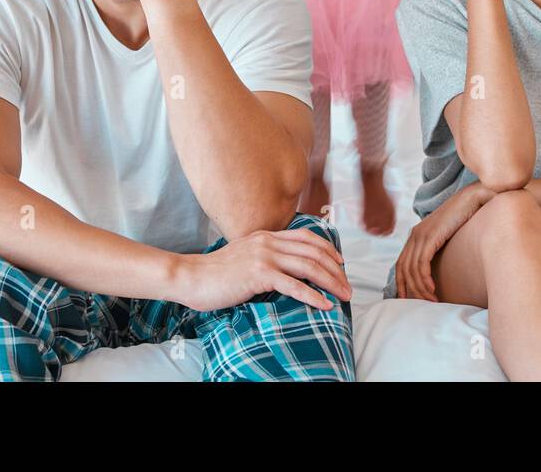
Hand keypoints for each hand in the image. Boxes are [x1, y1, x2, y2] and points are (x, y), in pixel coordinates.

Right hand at [172, 226, 352, 311]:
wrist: (192, 277)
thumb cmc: (217, 273)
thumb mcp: (245, 255)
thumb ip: (265, 256)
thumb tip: (286, 269)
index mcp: (266, 235)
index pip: (307, 237)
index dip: (328, 249)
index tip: (341, 263)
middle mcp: (268, 242)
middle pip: (313, 251)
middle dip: (336, 270)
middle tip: (348, 286)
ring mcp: (264, 256)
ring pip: (308, 266)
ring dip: (330, 282)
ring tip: (343, 296)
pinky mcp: (258, 274)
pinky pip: (293, 285)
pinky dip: (312, 296)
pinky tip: (324, 305)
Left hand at [394, 182, 493, 300]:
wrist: (474, 198)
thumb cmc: (466, 218)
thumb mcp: (448, 237)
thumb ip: (441, 249)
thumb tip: (441, 268)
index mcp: (417, 235)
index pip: (401, 264)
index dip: (402, 283)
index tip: (407, 300)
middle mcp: (415, 235)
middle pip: (403, 269)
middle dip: (410, 290)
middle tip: (421, 305)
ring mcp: (421, 235)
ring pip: (412, 269)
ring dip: (421, 289)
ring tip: (432, 301)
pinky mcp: (430, 236)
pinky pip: (422, 264)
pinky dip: (425, 279)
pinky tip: (433, 290)